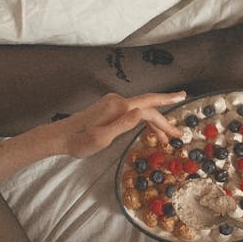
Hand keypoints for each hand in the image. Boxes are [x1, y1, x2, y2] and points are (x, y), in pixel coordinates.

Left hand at [47, 91, 185, 157]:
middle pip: (148, 107)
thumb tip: (141, 112)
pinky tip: (147, 130)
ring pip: (141, 110)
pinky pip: (133, 111)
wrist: (60, 136)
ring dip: (154, 122)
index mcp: (119, 107)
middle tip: (177, 133)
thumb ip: (122, 124)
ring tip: (164, 138)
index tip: (181, 106)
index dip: (166, 107)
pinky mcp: (109, 107)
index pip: (149, 106)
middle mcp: (118, 100)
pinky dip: (143, 120)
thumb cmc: (79, 141)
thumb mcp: (101, 138)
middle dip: (164, 119)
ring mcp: (113, 102)